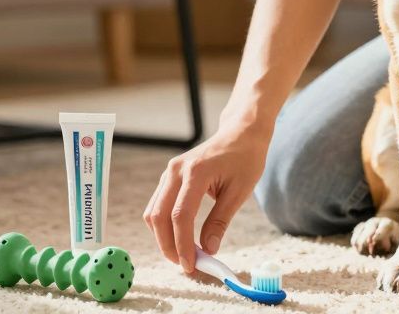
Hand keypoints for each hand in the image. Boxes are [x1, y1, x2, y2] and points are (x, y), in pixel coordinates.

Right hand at [143, 124, 269, 272]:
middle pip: (159, 216)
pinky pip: (158, 205)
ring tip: (184, 254)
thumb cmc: (244, 158)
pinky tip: (180, 238)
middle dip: (168, 246)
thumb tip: (208, 250)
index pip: (180, 215)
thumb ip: (220, 221)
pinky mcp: (169, 176)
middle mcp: (176, 170)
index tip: (191, 265)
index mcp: (195, 172)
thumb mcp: (239, 191)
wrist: (241, 132)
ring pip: (153, 212)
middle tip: (185, 265)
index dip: (182, 244)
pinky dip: (165, 225)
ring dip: (164, 237)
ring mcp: (170, 172)